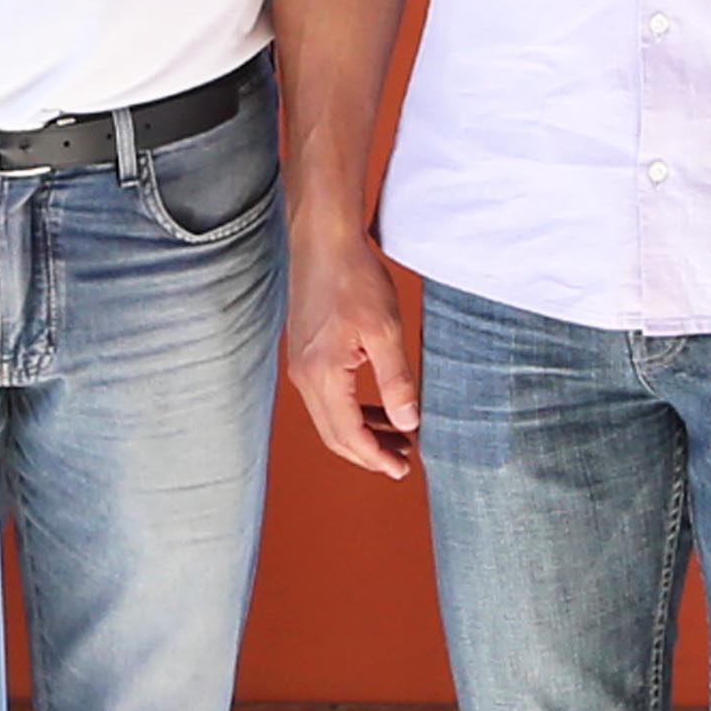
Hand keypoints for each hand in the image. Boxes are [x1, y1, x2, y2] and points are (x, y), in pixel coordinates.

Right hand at [285, 230, 419, 477]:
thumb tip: (408, 423)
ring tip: (397, 437)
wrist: (323, 241)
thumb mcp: (386, 331)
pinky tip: (376, 407)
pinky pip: (325, 397)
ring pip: (328, 418)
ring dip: (360, 433)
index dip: (375, 458)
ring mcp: (301, 364)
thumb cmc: (354, 279)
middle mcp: (305, 375)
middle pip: (333, 434)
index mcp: (323, 374)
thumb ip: (397, 382)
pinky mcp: (305, 353)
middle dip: (368, 453)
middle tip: (403, 460)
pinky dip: (350, 412)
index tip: (402, 469)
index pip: (348, 434)